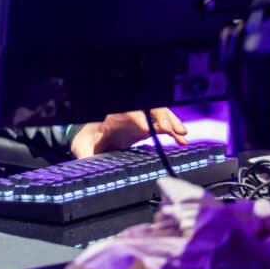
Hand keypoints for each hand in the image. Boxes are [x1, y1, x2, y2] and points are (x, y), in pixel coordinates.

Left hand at [70, 108, 186, 158]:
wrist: (97, 139)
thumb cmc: (93, 141)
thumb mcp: (89, 146)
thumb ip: (90, 151)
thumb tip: (88, 158)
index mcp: (114, 117)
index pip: (129, 113)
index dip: (139, 119)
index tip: (148, 128)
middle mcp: (130, 114)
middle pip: (148, 109)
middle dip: (160, 117)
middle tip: (169, 129)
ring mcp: (141, 118)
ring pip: (159, 114)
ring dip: (171, 122)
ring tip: (181, 134)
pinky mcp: (150, 125)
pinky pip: (164, 124)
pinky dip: (174, 129)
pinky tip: (181, 139)